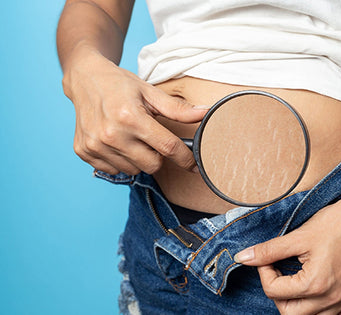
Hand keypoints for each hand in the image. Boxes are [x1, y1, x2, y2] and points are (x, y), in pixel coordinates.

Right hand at [62, 48, 206, 174]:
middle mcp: (111, 135)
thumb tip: (206, 113)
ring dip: (139, 158)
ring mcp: (95, 146)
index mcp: (130, 117)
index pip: (167, 147)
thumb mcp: (150, 92)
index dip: (185, 158)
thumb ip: (178, 109)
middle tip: (151, 138)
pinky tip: (117, 142)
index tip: (195, 165)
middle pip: (152, 165)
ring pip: (134, 170)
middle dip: (158, 155)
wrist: (84, 79)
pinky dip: (121, 160)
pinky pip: (115, 171)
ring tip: (131, 137)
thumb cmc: (121, 84)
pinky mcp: (84, 152)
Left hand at [234, 190, 340, 314]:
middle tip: (277, 271)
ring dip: (295, 304)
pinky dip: (317, 310)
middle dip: (276, 293)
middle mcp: (331, 300)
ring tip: (294, 280)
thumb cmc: (338, 223)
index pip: (274, 291)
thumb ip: (269, 251)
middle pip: (288, 313)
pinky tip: (313, 291)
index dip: (263, 271)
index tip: (267, 257)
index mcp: (315, 285)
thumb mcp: (299, 236)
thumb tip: (242, 258)